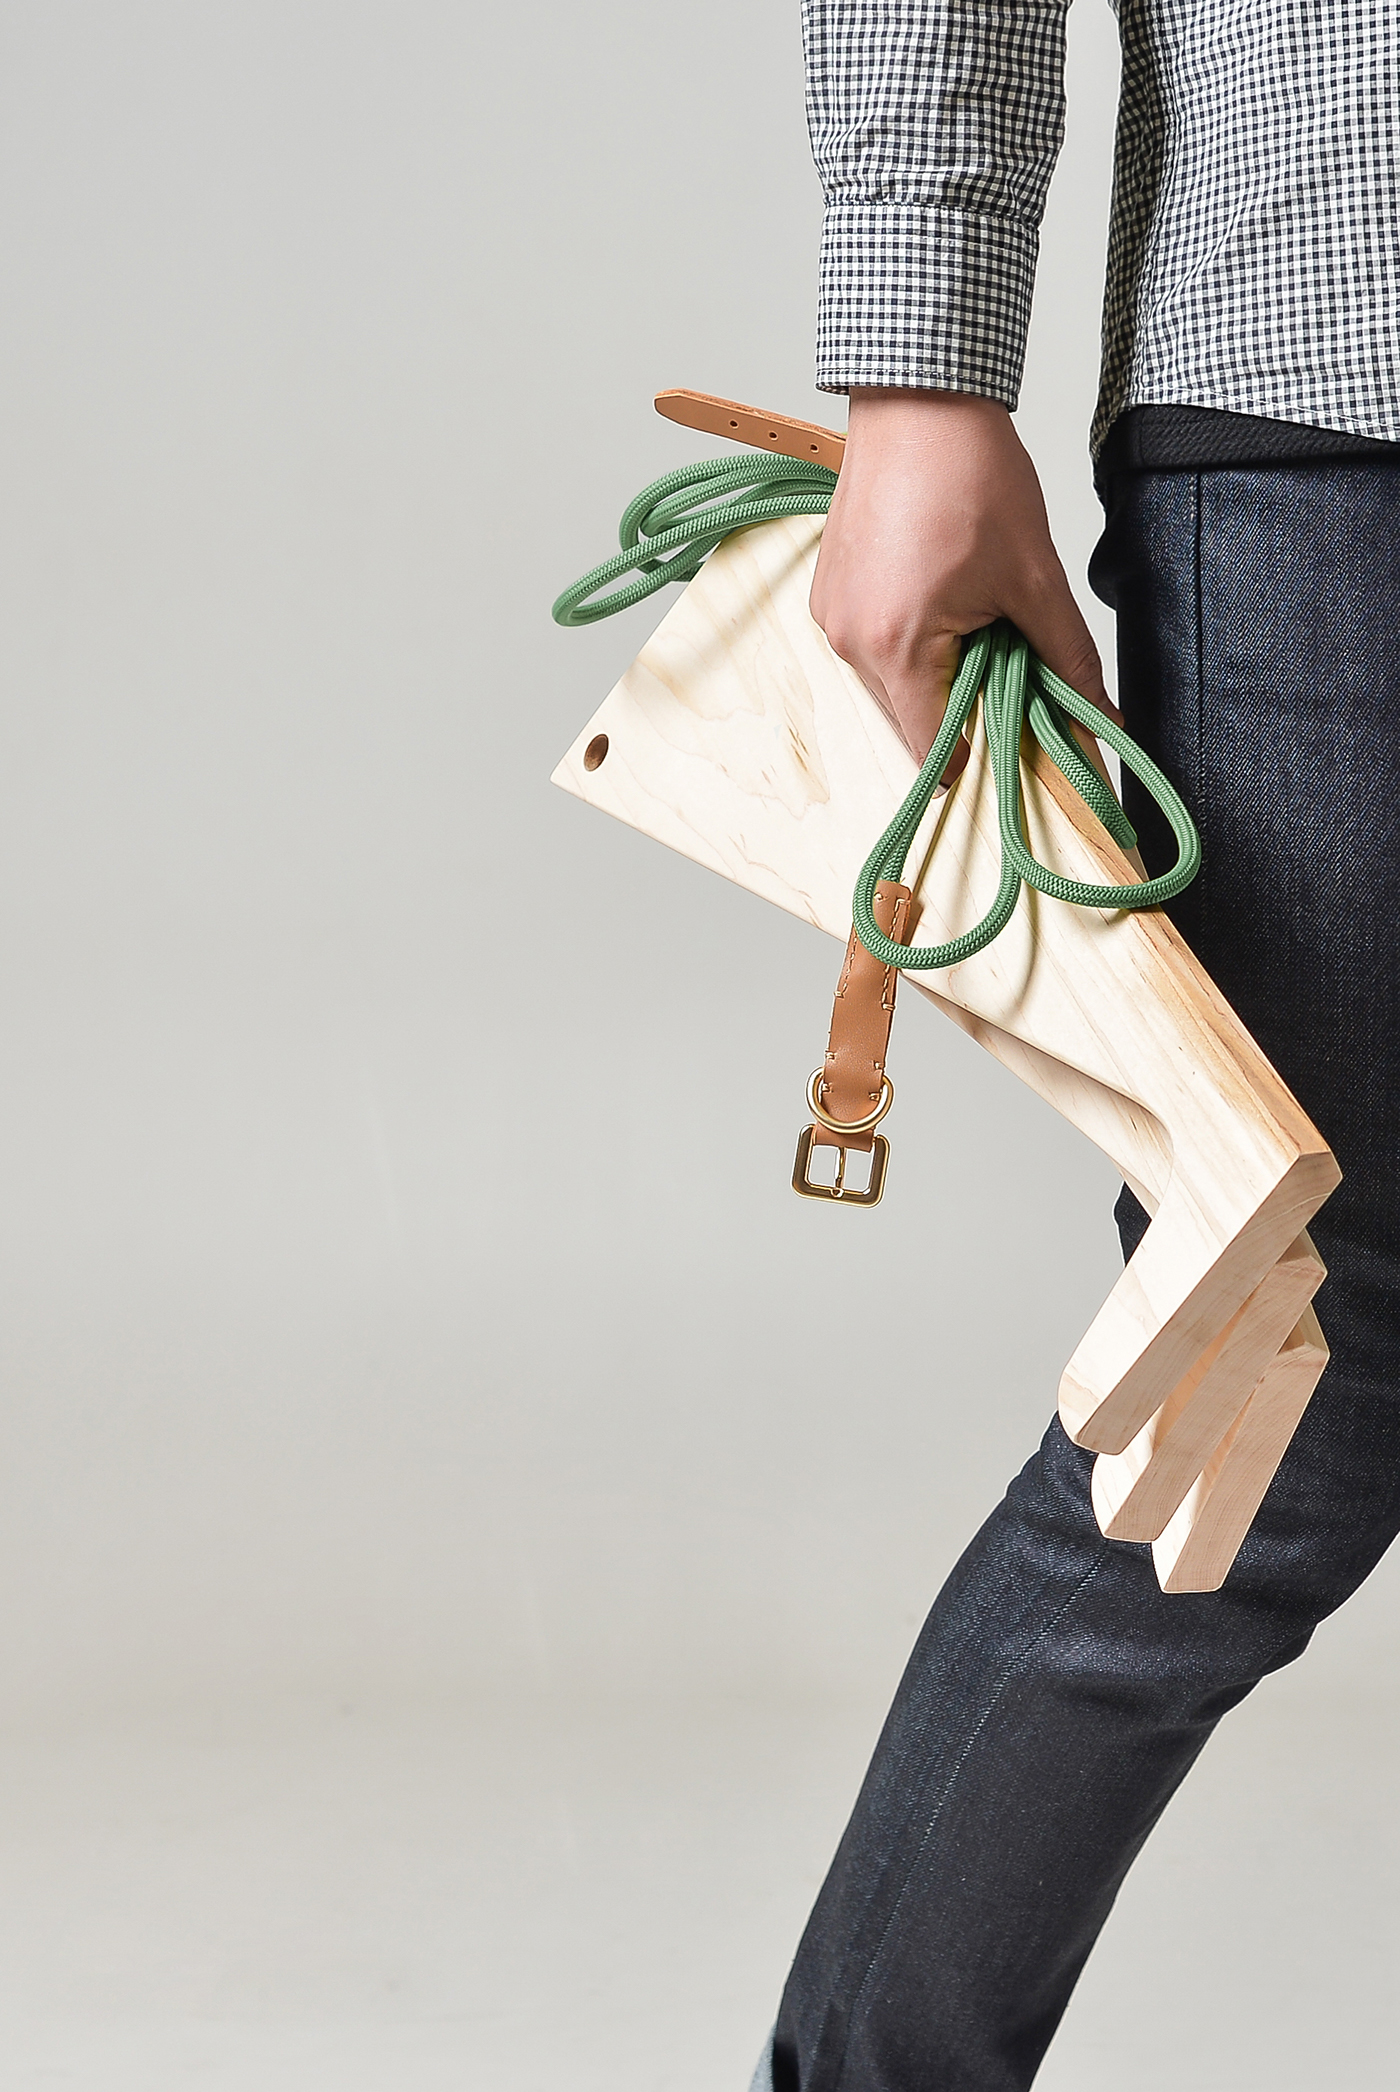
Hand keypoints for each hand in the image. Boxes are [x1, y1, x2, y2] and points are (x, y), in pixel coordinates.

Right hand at [809, 388, 1116, 765]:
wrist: (919, 402)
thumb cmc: (969, 475)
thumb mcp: (1034, 577)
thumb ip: (1068, 659)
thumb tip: (1103, 718)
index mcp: (897, 648)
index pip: (933, 750)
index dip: (979, 757)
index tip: (1013, 744)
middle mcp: (850, 642)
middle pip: (911, 719)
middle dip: (960, 703)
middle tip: (1004, 654)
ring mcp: (831, 618)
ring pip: (891, 684)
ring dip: (934, 670)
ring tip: (970, 612)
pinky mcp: (828, 594)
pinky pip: (871, 646)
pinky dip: (907, 640)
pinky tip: (938, 594)